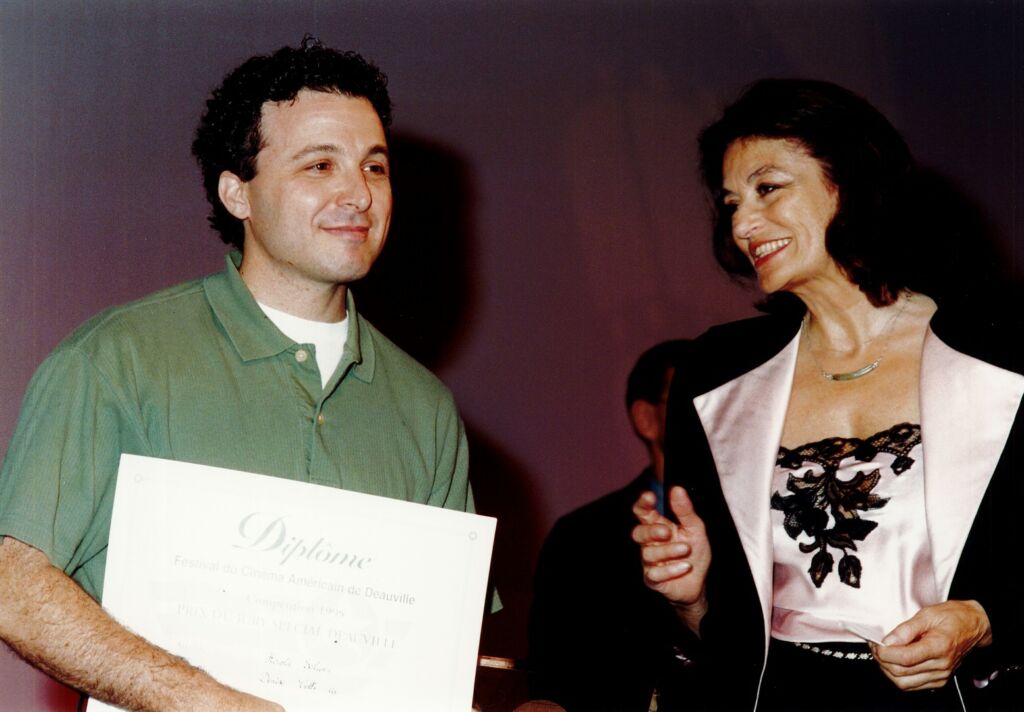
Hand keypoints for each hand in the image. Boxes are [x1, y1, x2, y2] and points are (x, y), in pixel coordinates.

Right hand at [631, 486, 710, 630]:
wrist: (700, 584)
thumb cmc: (694, 553)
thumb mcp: (695, 529)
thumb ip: (685, 511)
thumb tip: (676, 489)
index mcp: (658, 526)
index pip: (642, 512)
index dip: (642, 503)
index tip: (650, 496)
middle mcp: (650, 543)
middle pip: (638, 533)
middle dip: (651, 531)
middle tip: (667, 532)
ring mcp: (649, 562)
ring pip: (648, 554)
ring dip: (668, 551)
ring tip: (686, 550)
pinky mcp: (652, 579)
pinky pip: (654, 574)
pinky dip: (671, 570)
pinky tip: (685, 567)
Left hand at [871, 600, 991, 690]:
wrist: (972, 625)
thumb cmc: (953, 617)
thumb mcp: (927, 614)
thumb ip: (905, 629)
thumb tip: (888, 641)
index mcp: (938, 647)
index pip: (904, 658)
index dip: (885, 653)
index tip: (876, 644)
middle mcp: (941, 665)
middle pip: (901, 673)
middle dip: (882, 661)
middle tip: (876, 648)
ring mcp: (941, 675)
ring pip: (905, 683)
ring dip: (888, 671)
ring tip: (884, 655)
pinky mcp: (939, 680)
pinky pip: (913, 686)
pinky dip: (899, 677)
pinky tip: (895, 663)